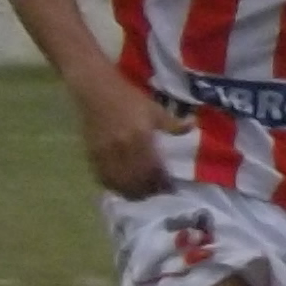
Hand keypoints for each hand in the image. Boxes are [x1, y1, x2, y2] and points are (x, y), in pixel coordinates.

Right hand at [76, 73, 170, 199]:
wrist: (96, 90)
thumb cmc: (128, 98)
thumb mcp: (154, 108)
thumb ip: (172, 123)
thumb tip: (193, 125)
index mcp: (140, 137)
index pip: (153, 168)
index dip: (162, 182)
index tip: (170, 188)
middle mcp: (122, 148)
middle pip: (137, 179)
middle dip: (148, 191)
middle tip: (157, 195)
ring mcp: (106, 153)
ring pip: (120, 182)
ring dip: (132, 192)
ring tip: (142, 196)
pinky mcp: (93, 154)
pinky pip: (103, 177)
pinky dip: (114, 186)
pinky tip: (122, 188)